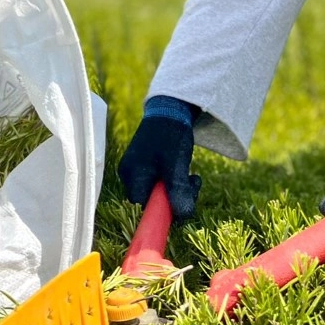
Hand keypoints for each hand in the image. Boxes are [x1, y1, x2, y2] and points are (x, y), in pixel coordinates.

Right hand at [117, 95, 202, 220]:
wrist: (171, 109)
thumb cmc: (171, 135)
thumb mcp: (176, 165)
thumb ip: (177, 191)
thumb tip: (182, 215)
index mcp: (132, 175)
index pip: (143, 206)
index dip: (163, 211)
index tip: (182, 207)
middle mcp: (130, 175)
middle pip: (152, 201)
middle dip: (175, 199)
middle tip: (193, 186)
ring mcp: (138, 170)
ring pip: (159, 193)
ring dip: (179, 191)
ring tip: (193, 178)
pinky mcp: (147, 166)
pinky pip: (160, 184)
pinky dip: (175, 182)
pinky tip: (187, 174)